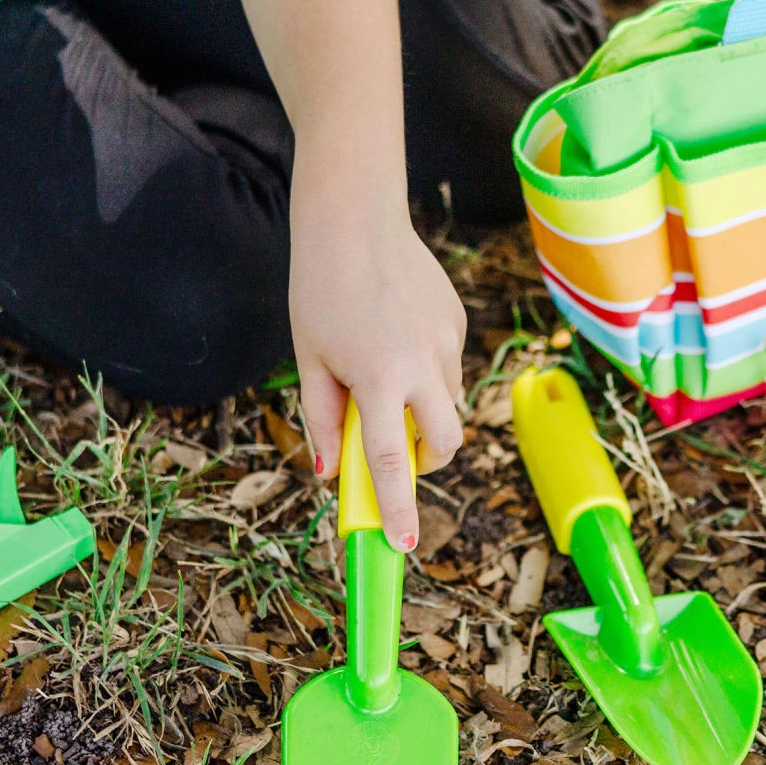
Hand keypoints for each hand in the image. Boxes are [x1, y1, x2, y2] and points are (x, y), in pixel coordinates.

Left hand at [290, 186, 464, 550]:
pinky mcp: (456, 322)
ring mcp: (446, 342)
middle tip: (394, 455)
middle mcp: (422, 365)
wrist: (354, 219)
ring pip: (448, 404)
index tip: (404, 545)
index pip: (390, 462)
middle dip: (424, 462)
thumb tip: (330, 472)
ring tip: (381, 377)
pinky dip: (425, 374)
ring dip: (422, 414)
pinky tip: (393, 338)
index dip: (397, 508)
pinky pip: (446, 367)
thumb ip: (322, 419)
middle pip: (444, 442)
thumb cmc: (319, 290)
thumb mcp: (309, 359)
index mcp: (378, 379)